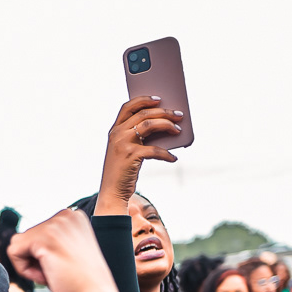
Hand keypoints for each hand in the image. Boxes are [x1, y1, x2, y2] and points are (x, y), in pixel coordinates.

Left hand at [7, 210, 125, 291]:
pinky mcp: (44, 238)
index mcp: (73, 216)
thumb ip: (49, 240)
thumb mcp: (66, 252)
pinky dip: (25, 270)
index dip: (43, 256)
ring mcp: (55, 224)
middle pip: (25, 237)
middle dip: (36, 260)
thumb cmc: (82, 284)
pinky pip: (14, 252)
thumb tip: (19, 239)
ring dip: (31, 266)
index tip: (65, 266)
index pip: (36, 232)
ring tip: (56, 273)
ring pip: (17, 244)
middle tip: (61, 272)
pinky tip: (48, 275)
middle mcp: (65, 214)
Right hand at [94, 96, 182, 215]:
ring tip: (178, 130)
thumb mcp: (124, 150)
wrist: (112, 191)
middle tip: (178, 116)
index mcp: (114, 130)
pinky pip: (154, 150)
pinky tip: (173, 158)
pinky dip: (166, 154)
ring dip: (167, 125)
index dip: (143, 100)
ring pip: (149, 125)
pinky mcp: (131, 156)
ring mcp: (123, 144)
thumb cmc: (122, 171)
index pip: (128, 107)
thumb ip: (135, 137)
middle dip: (164, 112)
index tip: (159, 99)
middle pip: (144, 114)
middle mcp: (117, 134)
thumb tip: (161, 127)